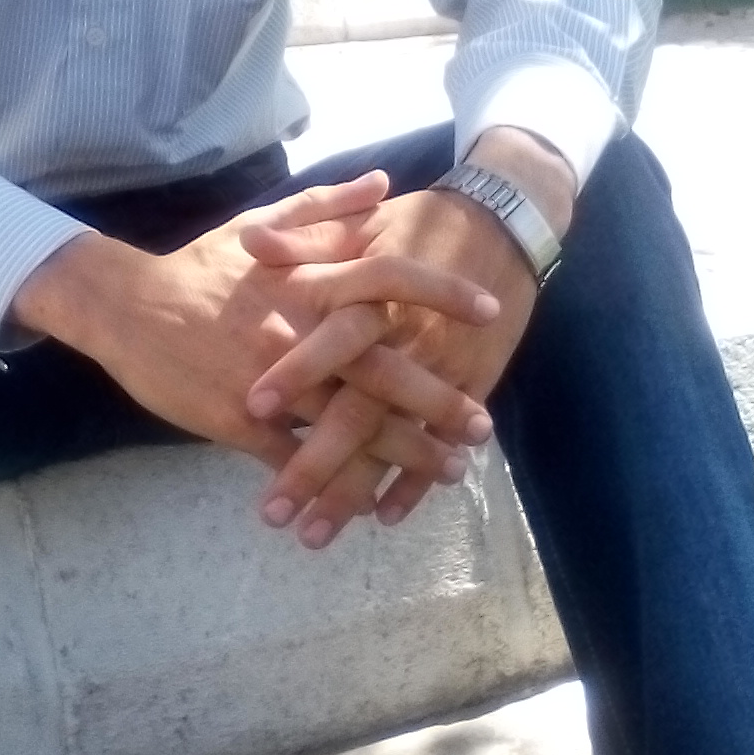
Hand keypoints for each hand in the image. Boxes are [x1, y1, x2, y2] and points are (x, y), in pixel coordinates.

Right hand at [10, 171, 506, 507]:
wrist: (127, 308)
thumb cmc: (201, 266)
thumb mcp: (263, 224)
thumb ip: (328, 207)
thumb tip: (386, 184)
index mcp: (309, 281)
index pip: (390, 278)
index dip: (443, 293)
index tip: (492, 309)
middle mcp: (297, 331)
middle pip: (384, 368)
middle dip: (439, 400)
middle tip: (482, 426)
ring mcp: (271, 382)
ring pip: (349, 425)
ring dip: (403, 454)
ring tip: (448, 471)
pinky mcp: (241, 421)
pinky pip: (298, 461)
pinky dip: (336, 486)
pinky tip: (372, 505)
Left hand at [240, 133, 576, 545]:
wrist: (505, 220)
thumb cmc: (419, 221)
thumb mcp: (361, 222)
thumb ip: (304, 235)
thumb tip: (248, 246)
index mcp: (376, 295)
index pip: (334, 338)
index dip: (297, 370)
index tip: (253, 409)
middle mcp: (408, 339)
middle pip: (360, 412)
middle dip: (317, 465)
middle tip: (274, 512)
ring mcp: (443, 370)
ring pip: (394, 442)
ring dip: (355, 491)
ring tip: (315, 534)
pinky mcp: (471, 385)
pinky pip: (439, 442)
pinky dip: (415, 483)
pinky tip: (382, 517)